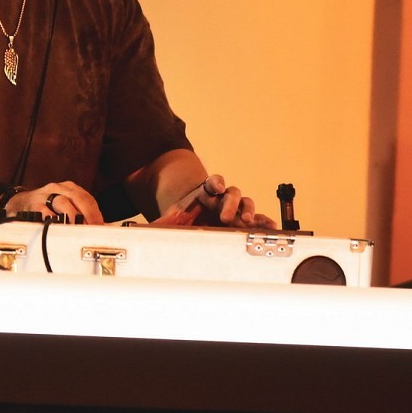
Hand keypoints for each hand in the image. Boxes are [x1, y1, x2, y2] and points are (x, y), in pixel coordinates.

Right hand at [7, 182, 104, 223]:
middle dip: (88, 213)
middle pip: (78, 197)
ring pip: (63, 202)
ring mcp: (45, 195)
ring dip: (73, 216)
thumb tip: (98, 228)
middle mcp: (57, 188)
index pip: (87, 198)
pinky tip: (60, 227)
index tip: (101, 226)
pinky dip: (54, 219)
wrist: (16, 203)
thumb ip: (78, 213)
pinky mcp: (33, 204)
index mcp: (68, 188)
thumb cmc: (43, 206)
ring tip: (79, 228)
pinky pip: (45, 211)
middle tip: (93, 228)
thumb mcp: (62, 205)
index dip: (95, 212)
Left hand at [153, 174, 274, 228]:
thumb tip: (142, 230)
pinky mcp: (243, 218)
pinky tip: (269, 226)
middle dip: (230, 203)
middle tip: (226, 215)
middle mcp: (222, 197)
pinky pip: (256, 217)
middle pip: (231, 193)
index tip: (217, 186)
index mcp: (206, 191)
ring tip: (247, 221)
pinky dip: (262, 220)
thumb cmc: (185, 215)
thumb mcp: (173, 217)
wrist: (196, 217)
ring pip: (245, 202)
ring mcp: (235, 207)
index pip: (213, 182)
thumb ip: (162, 223)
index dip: (216, 183)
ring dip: (248, 210)